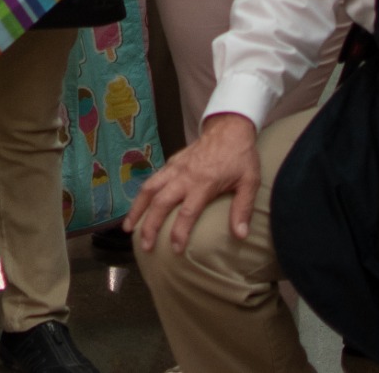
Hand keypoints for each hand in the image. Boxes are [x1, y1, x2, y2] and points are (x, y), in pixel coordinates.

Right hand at [123, 113, 261, 253]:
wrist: (229, 129)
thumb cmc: (240, 157)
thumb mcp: (249, 182)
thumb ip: (242, 209)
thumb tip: (241, 236)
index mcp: (203, 183)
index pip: (187, 212)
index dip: (179, 232)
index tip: (175, 250)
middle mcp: (184, 177)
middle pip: (160, 203)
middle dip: (150, 225)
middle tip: (145, 245)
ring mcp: (174, 168)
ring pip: (149, 189)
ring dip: (137, 209)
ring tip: (128, 227)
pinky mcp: (171, 163)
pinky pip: (152, 180)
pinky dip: (142, 195)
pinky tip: (138, 207)